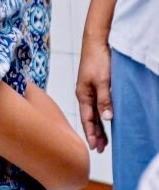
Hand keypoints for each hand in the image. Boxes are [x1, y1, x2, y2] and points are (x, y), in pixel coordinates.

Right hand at [76, 32, 112, 151]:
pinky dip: (99, 115)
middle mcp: (83, 93)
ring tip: (102, 140)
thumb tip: (107, 118)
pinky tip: (104, 119)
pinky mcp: (93, 84)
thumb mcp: (103, 81)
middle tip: (99, 149)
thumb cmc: (98, 59)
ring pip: (93, 112)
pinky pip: (96, 105)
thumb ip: (105, 100)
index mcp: (83, 94)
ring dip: (97, 126)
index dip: (91, 133)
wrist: (96, 41)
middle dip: (94, 133)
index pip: (87, 119)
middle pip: (89, 118)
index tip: (95, 147)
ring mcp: (88, 89)